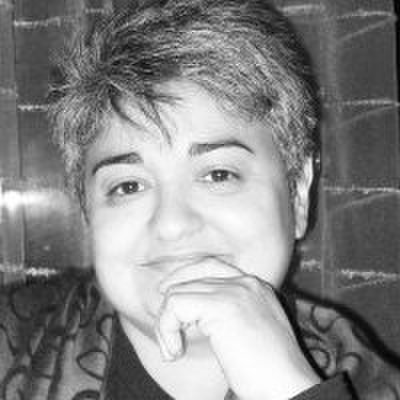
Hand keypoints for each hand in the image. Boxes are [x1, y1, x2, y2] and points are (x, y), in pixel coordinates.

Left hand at [155, 257, 320, 399]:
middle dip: (171, 302)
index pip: (211, 266)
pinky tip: (175, 352)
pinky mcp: (221, 306)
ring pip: (179, 292)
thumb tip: (190, 309)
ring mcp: (235, 291)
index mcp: (255, 287)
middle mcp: (246, 283)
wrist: (286, 388)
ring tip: (173, 350)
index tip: (166, 293)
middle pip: (192, 275)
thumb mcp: (248, 331)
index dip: (185, 276)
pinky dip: (167, 329)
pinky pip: (175, 306)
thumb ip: (226, 313)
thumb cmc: (267, 371)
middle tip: (166, 332)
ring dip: (167, 323)